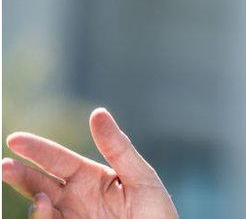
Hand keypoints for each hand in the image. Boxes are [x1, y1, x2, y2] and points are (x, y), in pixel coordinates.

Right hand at [2, 108, 177, 217]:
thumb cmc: (155, 213)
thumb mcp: (141, 177)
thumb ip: (119, 148)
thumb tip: (98, 113)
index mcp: (91, 177)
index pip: (58, 159)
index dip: (37, 149)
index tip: (14, 140)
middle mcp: (75, 198)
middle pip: (39, 183)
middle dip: (20, 174)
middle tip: (5, 166)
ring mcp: (71, 218)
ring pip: (41, 208)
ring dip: (35, 202)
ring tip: (44, 198)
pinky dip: (44, 218)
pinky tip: (47, 206)